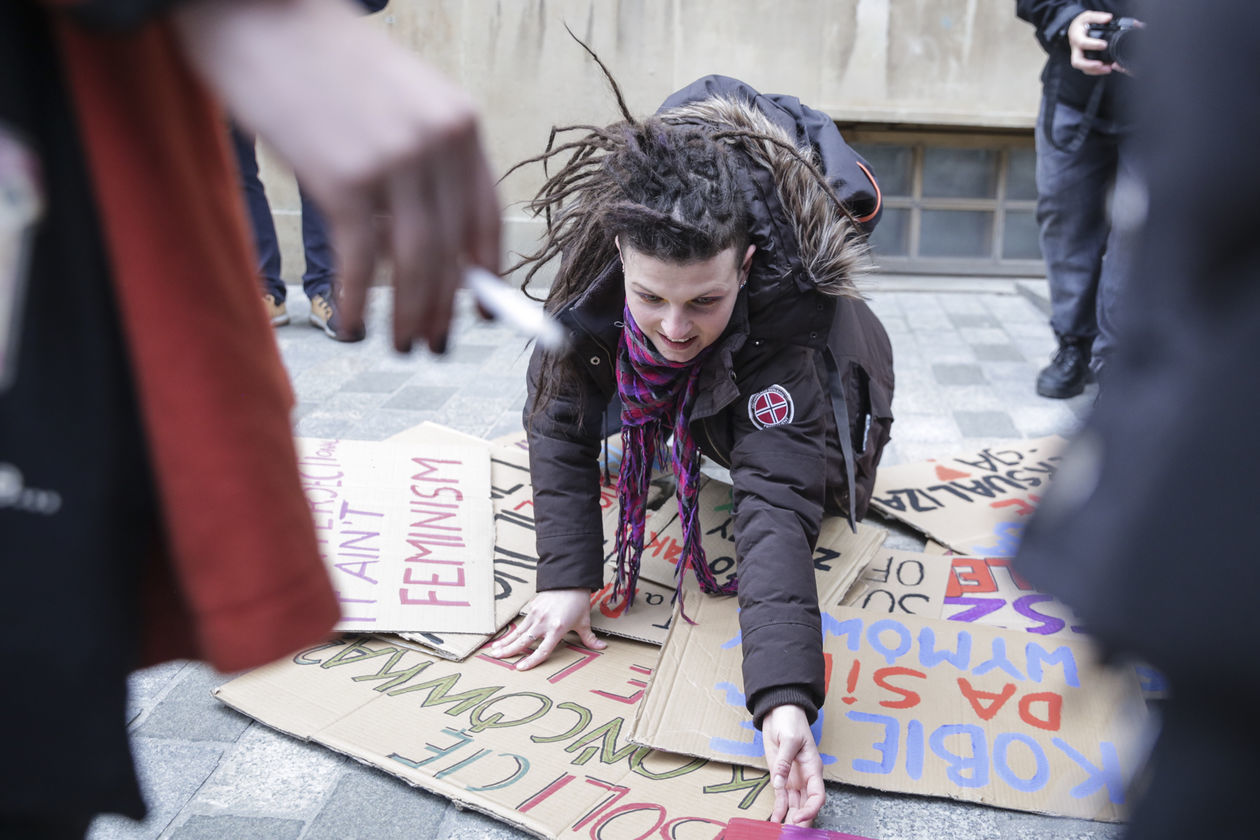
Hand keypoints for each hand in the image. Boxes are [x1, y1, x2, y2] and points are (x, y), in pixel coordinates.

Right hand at [172, 0, 500, 351]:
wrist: (258, 15)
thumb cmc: (322, 63)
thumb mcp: (397, 100)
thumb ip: (423, 162)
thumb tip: (436, 249)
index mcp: (460, 122)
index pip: (488, 215)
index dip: (488, 273)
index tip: (485, 313)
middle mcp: (440, 142)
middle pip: (453, 248)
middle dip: (444, 307)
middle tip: (436, 345)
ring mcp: (396, 160)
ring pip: (418, 262)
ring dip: (411, 315)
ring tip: (403, 345)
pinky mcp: (345, 178)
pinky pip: (364, 260)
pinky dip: (360, 302)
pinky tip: (354, 327)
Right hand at [486, 589, 605, 669]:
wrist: (569, 580)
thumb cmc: (578, 601)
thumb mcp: (584, 621)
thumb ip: (589, 638)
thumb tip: (602, 648)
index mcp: (557, 628)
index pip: (542, 650)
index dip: (531, 660)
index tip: (520, 668)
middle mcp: (544, 623)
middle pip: (524, 641)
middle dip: (509, 651)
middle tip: (497, 658)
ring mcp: (536, 615)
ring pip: (518, 632)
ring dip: (506, 642)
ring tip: (494, 651)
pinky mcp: (532, 608)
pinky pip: (520, 624)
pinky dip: (511, 633)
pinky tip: (503, 639)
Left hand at [762, 704, 824, 825]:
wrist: (780, 711)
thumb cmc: (790, 721)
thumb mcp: (789, 739)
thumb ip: (785, 762)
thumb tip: (780, 783)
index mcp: (813, 768)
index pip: (817, 795)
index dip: (811, 809)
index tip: (798, 818)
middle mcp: (805, 777)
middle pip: (807, 805)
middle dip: (802, 820)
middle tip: (791, 834)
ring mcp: (793, 778)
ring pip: (795, 805)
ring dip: (790, 819)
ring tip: (783, 832)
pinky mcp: (781, 777)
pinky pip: (782, 798)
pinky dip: (779, 810)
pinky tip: (775, 821)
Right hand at [1067, 10, 1115, 75]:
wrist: (1075, 30)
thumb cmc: (1082, 23)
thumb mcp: (1087, 16)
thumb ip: (1097, 16)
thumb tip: (1108, 18)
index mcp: (1076, 37)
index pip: (1082, 43)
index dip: (1092, 45)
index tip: (1104, 45)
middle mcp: (1075, 49)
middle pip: (1077, 62)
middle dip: (1089, 65)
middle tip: (1101, 64)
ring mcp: (1078, 56)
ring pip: (1082, 68)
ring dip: (1094, 71)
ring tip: (1108, 69)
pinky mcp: (1083, 60)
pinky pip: (1087, 69)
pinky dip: (1096, 71)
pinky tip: (1106, 69)